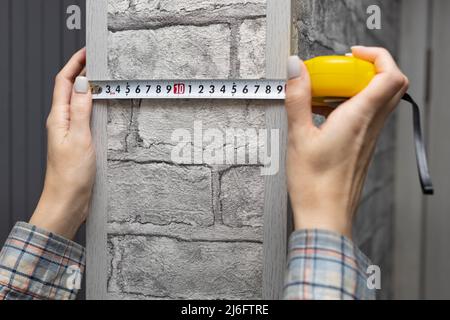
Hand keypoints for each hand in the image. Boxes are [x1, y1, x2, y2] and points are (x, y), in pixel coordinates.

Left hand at [29, 48, 94, 239]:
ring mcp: (70, 132)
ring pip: (78, 102)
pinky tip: (105, 107)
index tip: (88, 51)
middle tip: (99, 60)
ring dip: (89, 88)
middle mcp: (62, 122)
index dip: (74, 63)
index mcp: (58, 118)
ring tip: (104, 79)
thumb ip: (80, 109)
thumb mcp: (79, 138)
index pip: (63, 82)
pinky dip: (94, 106)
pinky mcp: (79, 142)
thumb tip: (82, 83)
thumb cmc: (69, 176)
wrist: (68, 201)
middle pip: (69, 88)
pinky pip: (86, 117)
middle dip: (82, 70)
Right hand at [285, 46, 408, 237]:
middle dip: (367, 68)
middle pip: (389, 83)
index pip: (390, 74)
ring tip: (327, 93)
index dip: (376, 56)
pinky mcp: (363, 146)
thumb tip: (296, 69)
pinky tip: (324, 115)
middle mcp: (371, 126)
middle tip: (339, 71)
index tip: (350, 54)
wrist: (325, 216)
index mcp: (359, 118)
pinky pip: (367, 115)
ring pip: (378, 99)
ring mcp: (370, 137)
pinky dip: (351, 105)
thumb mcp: (299, 136)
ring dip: (357, 87)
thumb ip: (298, 98)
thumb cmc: (315, 184)